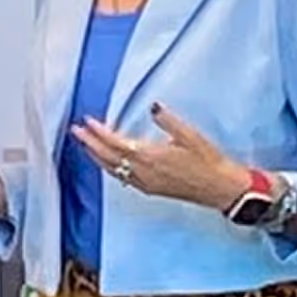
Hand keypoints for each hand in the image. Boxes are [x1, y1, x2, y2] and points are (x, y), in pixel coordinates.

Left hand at [70, 103, 248, 212]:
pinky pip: (123, 178)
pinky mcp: (151, 189)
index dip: (99, 133)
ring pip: (113, 170)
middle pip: (108, 158)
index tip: (87, 122)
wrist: (221, 188)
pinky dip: (110, 168)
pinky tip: (108, 163)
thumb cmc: (209, 161)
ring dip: (97, 157)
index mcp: (151, 157)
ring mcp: (146, 183)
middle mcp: (144, 172)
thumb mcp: (190, 135)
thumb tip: (153, 107)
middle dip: (90, 144)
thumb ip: (168, 121)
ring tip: (85, 145)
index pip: (116, 143)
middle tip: (76, 131)